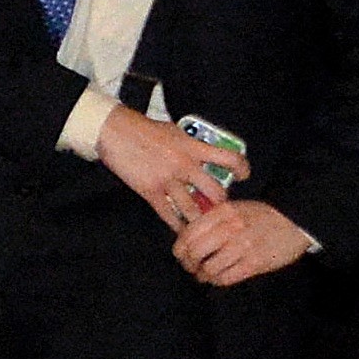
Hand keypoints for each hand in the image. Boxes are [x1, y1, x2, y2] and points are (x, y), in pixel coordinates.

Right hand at [93, 105, 237, 229]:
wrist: (115, 132)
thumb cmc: (143, 129)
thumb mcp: (175, 132)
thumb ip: (190, 146)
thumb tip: (202, 155)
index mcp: (194, 148)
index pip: (229, 158)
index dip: (241, 169)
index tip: (243, 176)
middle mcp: (185, 165)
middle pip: (215, 192)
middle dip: (221, 203)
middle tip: (220, 208)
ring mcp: (167, 180)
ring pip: (193, 208)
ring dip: (200, 218)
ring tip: (203, 225)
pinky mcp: (150, 191)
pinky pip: (168, 214)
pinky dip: (176, 224)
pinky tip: (180, 229)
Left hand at [175, 197, 317, 286]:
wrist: (297, 222)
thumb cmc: (262, 216)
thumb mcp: (235, 208)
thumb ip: (212, 219)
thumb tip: (186, 237)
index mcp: (223, 213)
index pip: (188, 234)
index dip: (180, 249)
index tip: (181, 254)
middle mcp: (231, 228)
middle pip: (194, 252)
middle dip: (188, 263)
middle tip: (192, 266)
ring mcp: (243, 247)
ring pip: (209, 268)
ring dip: (203, 274)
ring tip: (205, 274)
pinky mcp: (256, 263)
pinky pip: (226, 278)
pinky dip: (217, 281)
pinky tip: (218, 278)